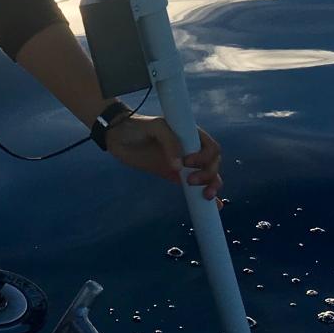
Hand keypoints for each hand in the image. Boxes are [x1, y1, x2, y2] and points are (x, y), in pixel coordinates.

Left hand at [103, 113, 223, 206]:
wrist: (118, 136)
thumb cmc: (137, 126)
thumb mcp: (154, 127)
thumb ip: (169, 142)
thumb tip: (179, 167)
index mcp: (190, 135)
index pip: (210, 147)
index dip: (204, 157)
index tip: (187, 162)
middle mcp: (191, 149)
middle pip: (212, 164)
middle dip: (208, 174)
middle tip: (190, 181)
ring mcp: (184, 164)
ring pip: (208, 176)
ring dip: (212, 186)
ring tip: (205, 196)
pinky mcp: (175, 176)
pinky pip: (194, 186)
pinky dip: (204, 196)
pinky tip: (214, 206)